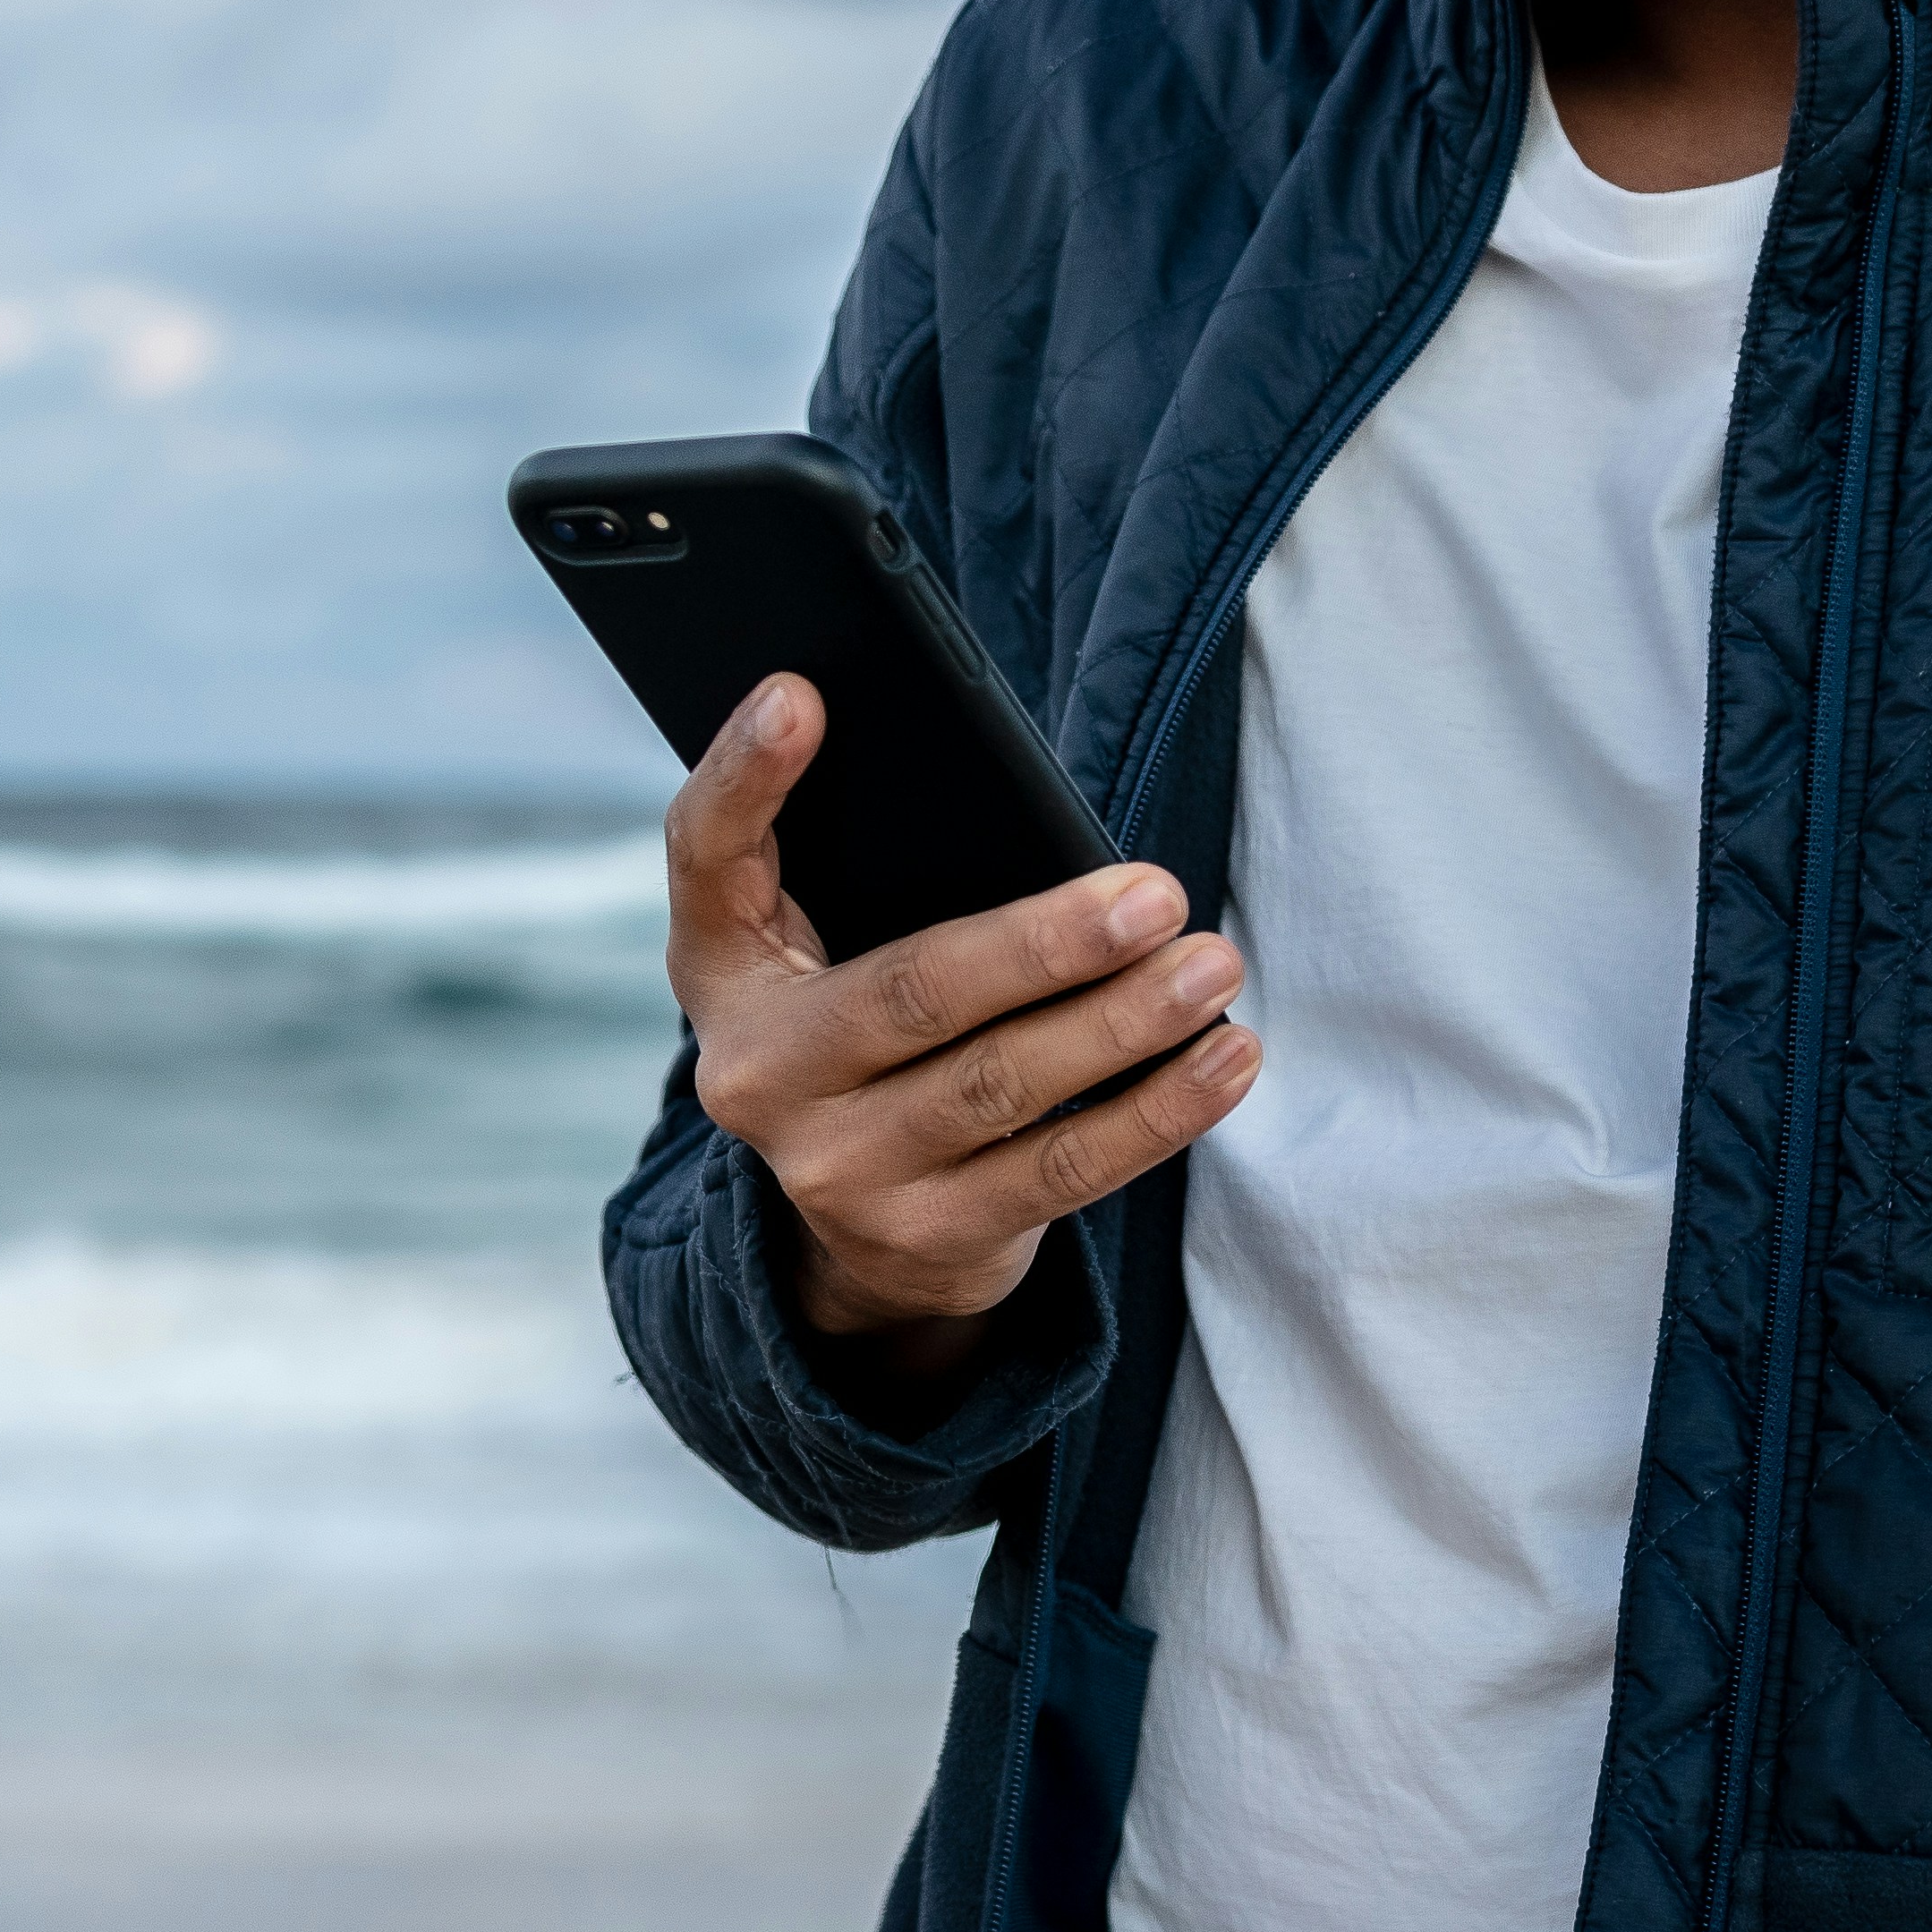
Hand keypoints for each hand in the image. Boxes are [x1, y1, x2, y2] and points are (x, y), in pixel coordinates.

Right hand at [668, 672, 1257, 1386]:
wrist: (858, 1233)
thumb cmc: (871, 1034)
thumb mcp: (829, 952)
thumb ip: (877, 874)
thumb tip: (1018, 802)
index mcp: (724, 970)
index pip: (707, 856)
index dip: (741, 775)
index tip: (799, 693)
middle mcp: (757, 1075)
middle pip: (911, 992)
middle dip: (1046, 943)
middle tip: (1157, 896)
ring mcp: (836, 1170)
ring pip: (1001, 1087)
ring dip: (1124, 1023)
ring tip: (1212, 967)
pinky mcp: (926, 1238)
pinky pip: (1060, 1172)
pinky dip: (1156, 1113)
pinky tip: (1224, 1058)